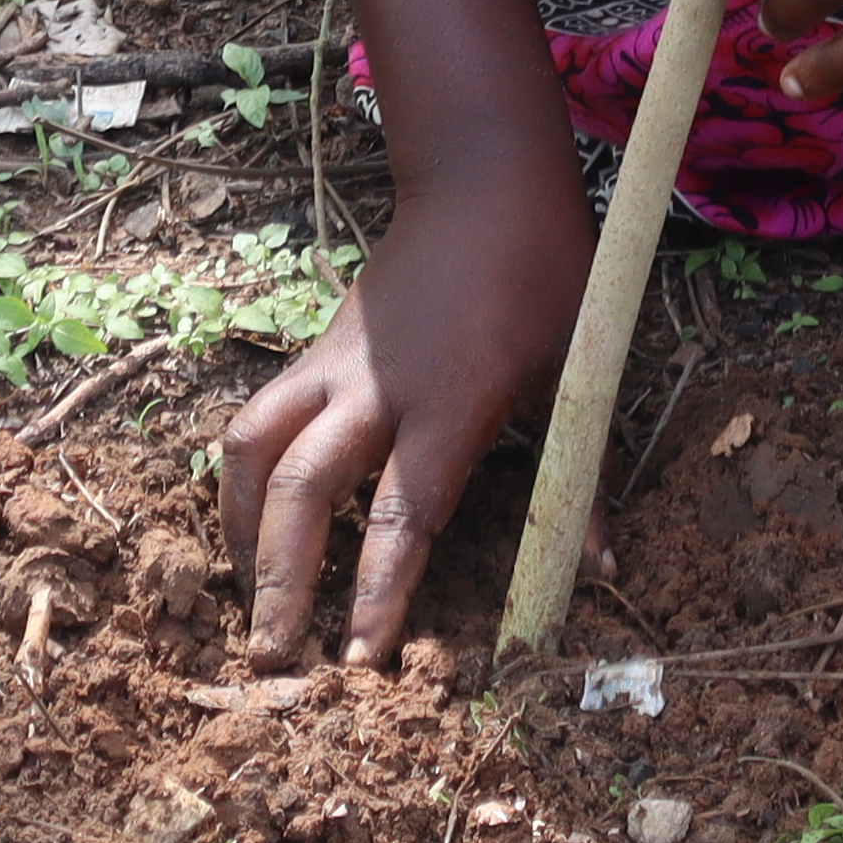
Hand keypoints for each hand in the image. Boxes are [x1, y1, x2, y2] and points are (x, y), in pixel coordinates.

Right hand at [212, 156, 587, 666]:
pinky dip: (242, 477)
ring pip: (254, 450)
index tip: (359, 662)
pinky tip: (252, 524)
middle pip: (305, 493)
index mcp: (454, 400)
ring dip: (243, 531)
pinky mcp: (314, 350)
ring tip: (250, 599)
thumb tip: (600, 568)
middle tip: (275, 660)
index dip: (379, 595)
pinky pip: (255, 419)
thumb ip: (580, 475)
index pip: (406, 515)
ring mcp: (336, 365)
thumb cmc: (546, 274)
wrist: (486, 180)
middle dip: (282, 584)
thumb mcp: (579, 369)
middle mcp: (380, 388)